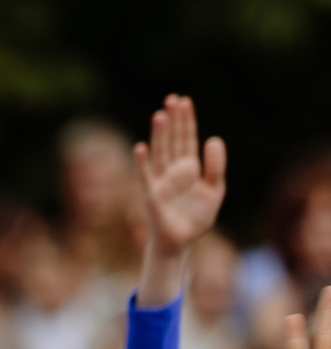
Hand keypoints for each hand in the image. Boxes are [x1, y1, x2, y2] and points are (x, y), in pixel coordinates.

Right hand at [136, 94, 226, 258]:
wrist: (181, 242)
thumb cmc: (196, 218)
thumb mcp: (215, 189)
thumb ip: (216, 166)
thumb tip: (213, 139)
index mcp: (189, 168)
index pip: (187, 138)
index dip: (186, 120)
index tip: (184, 101)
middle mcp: (173, 171)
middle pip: (172, 140)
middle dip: (173, 120)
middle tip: (172, 98)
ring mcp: (161, 182)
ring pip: (160, 152)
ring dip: (159, 134)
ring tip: (160, 114)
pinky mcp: (152, 195)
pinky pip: (146, 176)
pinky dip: (142, 162)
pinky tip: (141, 147)